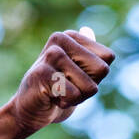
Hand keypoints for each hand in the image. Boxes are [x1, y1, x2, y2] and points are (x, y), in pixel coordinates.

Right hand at [0, 29, 114, 138]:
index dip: (95, 76)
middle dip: (88, 88)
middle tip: (67, 87)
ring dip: (76, 98)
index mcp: (71, 36)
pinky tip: (51, 97)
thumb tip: (87, 29)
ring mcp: (51, 55)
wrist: (30, 109)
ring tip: (58, 92)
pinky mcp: (42, 73)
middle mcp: (60, 39)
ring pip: (90, 86)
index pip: (108, 57)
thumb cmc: (57, 91)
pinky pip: (73, 94)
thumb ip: (88, 54)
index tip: (76, 78)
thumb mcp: (79, 73)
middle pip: (102, 69)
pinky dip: (65, 103)